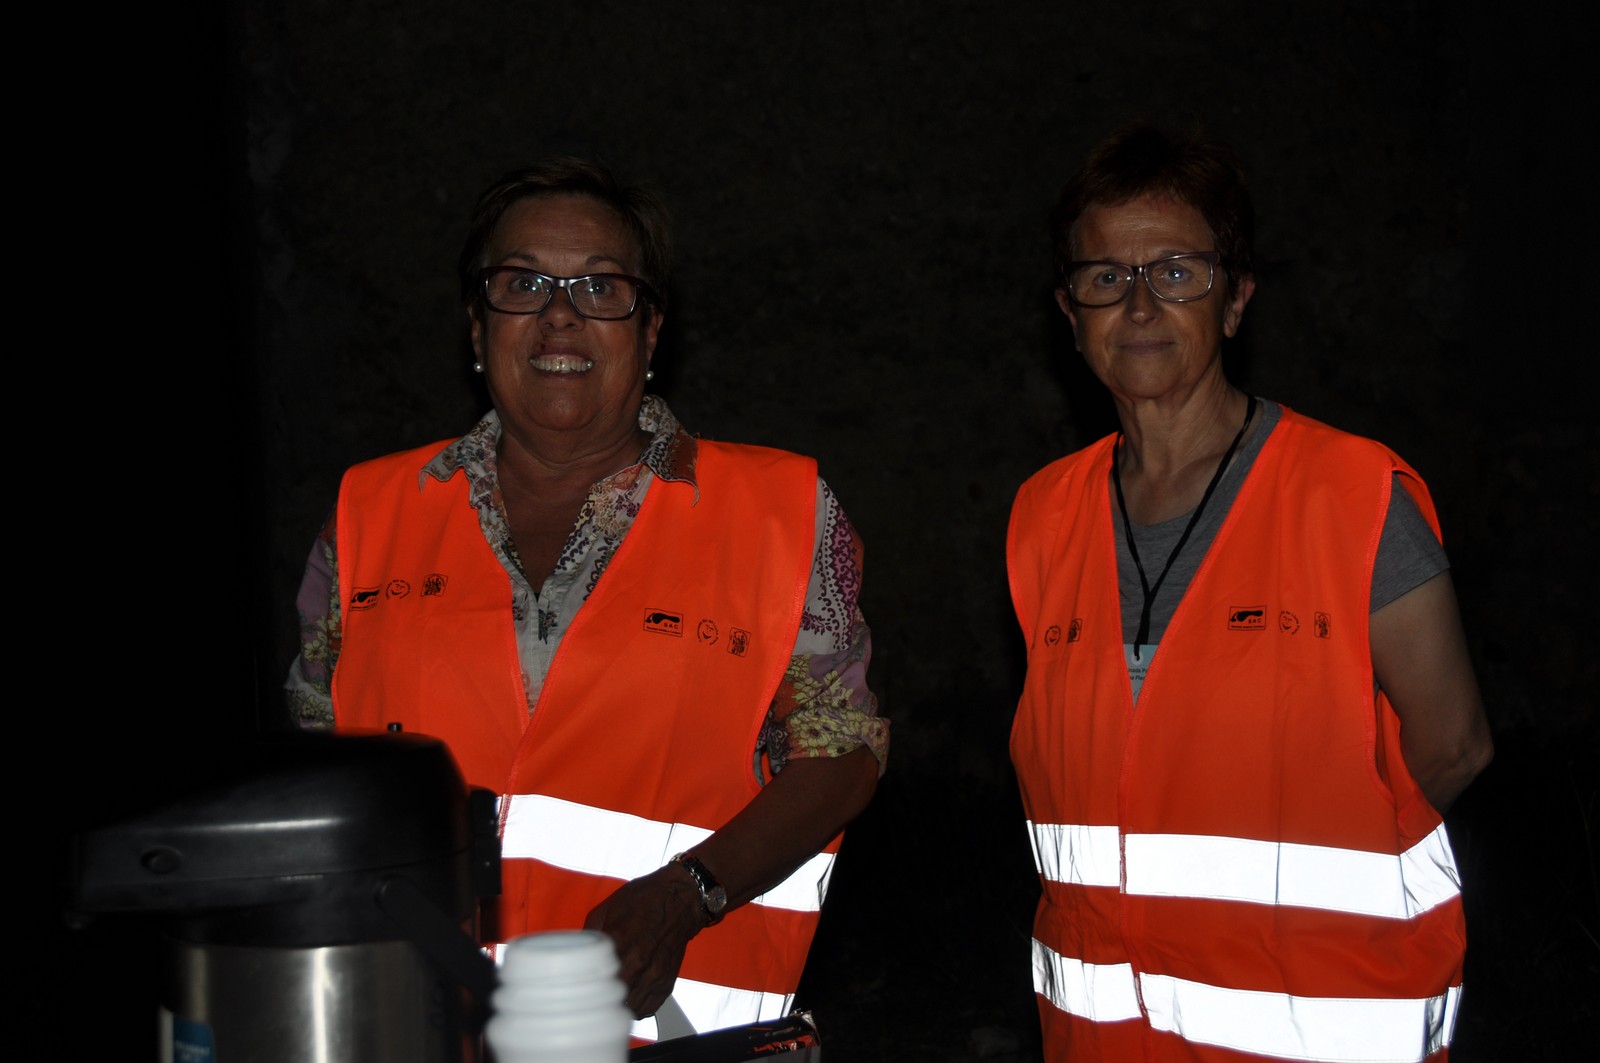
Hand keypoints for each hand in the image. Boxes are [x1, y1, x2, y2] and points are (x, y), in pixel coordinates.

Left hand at [583, 863, 705, 1018]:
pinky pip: (648, 1008)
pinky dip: (636, 1008)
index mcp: (619, 939)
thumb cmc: (643, 899)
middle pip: (611, 993)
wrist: (679, 899)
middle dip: (600, 993)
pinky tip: (629, 997)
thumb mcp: (607, 907)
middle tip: (593, 990)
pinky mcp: (667, 981)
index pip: (594, 974)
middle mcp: (638, 959)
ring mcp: (654, 973)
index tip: (579, 981)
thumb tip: (575, 952)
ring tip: (611, 995)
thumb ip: (590, 933)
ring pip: (629, 1006)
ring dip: (618, 1003)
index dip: (584, 981)